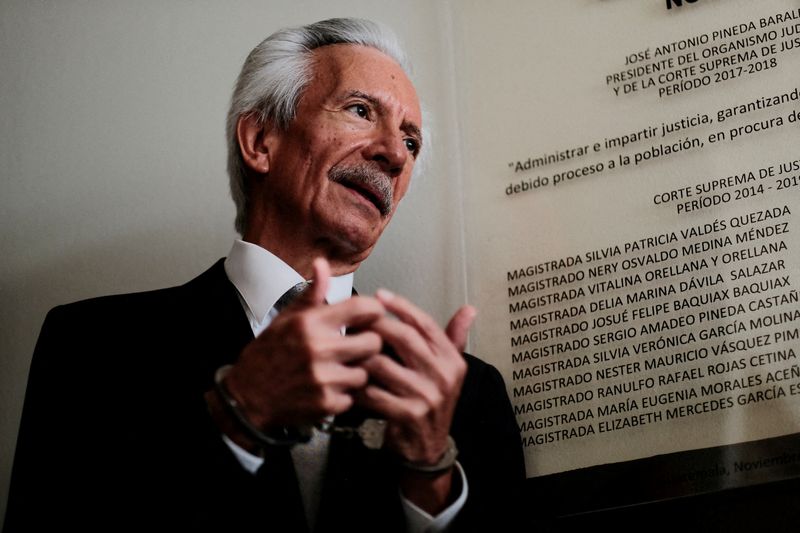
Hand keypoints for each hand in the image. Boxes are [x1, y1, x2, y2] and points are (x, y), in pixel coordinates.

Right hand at [219, 258, 384, 435]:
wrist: (246, 398)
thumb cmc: (267, 355)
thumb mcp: (286, 319)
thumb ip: (312, 294)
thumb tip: (322, 264)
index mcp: (311, 323)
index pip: (363, 307)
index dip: (374, 311)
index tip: (371, 317)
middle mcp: (319, 348)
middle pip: (374, 342)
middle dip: (368, 344)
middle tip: (356, 347)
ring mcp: (324, 378)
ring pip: (365, 372)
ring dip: (355, 372)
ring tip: (338, 370)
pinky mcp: (326, 404)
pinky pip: (352, 397)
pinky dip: (343, 396)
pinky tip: (327, 389)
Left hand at [357, 289, 475, 465]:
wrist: (427, 447)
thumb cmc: (431, 401)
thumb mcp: (447, 370)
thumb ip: (453, 338)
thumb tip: (470, 309)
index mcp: (452, 359)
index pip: (425, 324)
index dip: (401, 306)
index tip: (379, 295)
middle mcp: (443, 375)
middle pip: (403, 337)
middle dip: (375, 326)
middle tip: (355, 321)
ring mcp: (427, 396)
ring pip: (382, 364)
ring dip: (360, 356)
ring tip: (346, 350)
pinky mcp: (408, 414)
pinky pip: (373, 392)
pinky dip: (357, 386)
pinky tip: (348, 380)